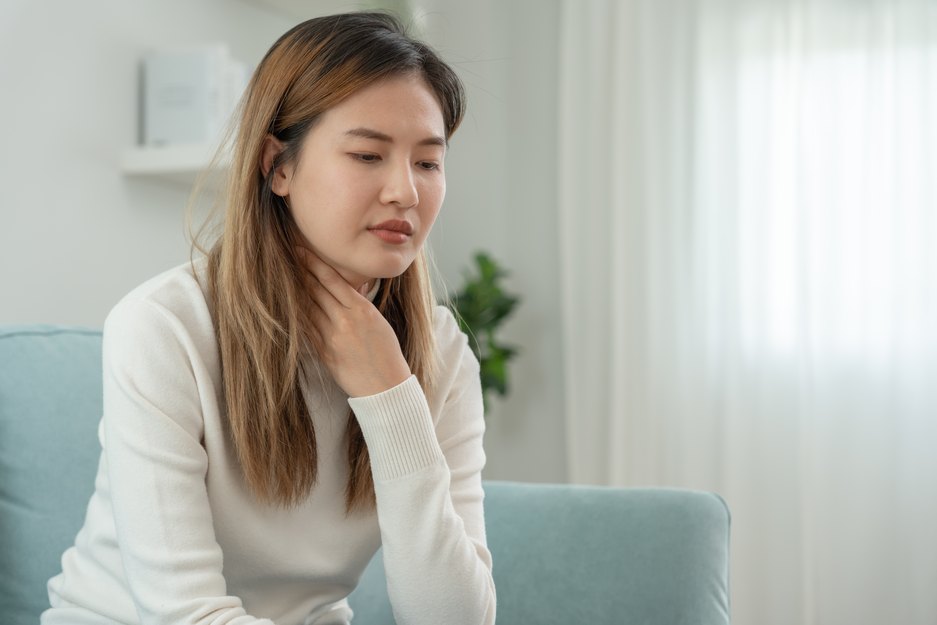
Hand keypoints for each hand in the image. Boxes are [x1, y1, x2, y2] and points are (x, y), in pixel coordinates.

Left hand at [296, 247, 411, 397]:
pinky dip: (296, 315)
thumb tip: (347, 288)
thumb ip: (359, 304)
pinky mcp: (323, 352)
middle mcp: (344, 321)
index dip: (313, 263)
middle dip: (299, 271)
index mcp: (361, 310)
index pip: (332, 280)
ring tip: (280, 276)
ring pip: (307, 308)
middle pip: (316, 290)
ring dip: (293, 291)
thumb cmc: (386, 353)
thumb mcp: (379, 322)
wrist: (385, 386)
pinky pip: (306, 329)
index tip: (300, 250)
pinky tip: (286, 305)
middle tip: (284, 254)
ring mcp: (331, 337)